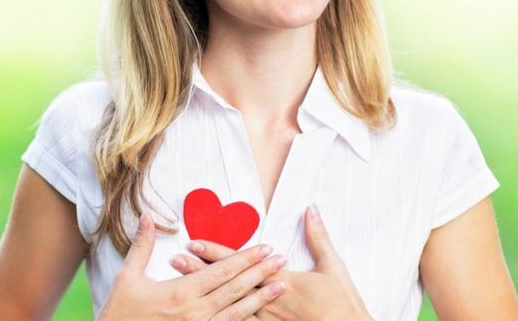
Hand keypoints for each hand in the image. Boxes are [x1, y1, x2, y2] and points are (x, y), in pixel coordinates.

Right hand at [96, 213, 288, 320]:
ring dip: (260, 298)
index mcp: (180, 293)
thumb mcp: (128, 277)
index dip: (245, 259)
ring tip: (280, 286)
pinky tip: (259, 317)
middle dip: (261, 273)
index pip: (221, 271)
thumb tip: (146, 216)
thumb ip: (142, 246)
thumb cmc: (119, 313)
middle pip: (235, 289)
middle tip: (281, 260)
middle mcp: (194, 313)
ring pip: (237, 313)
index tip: (265, 248)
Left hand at [170, 205, 374, 320]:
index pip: (240, 262)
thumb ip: (318, 236)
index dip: (216, 252)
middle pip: (226, 283)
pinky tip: (205, 315)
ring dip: (204, 295)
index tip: (194, 242)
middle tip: (174, 261)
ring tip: (180, 286)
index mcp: (281, 280)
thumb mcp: (333, 266)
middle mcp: (268, 301)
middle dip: (199, 272)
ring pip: (227, 306)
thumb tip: (310, 208)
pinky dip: (222, 319)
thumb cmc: (343, 304)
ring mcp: (268, 320)